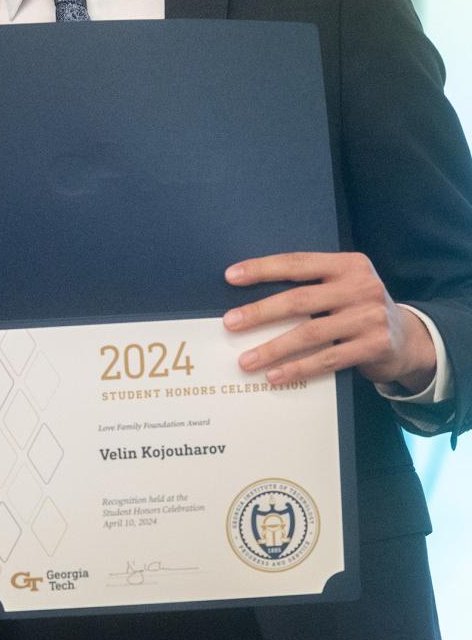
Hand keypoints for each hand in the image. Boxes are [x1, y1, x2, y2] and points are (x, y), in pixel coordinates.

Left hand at [222, 251, 436, 392]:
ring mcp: (370, 318)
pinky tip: (274, 376)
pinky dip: (297, 369)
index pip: (297, 263)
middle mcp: (361, 287)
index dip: (263, 269)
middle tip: (230, 323)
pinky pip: (327, 360)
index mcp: (348, 264)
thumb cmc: (358, 308)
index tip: (231, 276)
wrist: (410, 338)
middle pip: (299, 300)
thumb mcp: (343, 285)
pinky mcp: (374, 347)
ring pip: (309, 334)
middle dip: (260, 312)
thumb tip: (251, 297)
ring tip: (245, 360)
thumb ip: (311, 284)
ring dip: (273, 348)